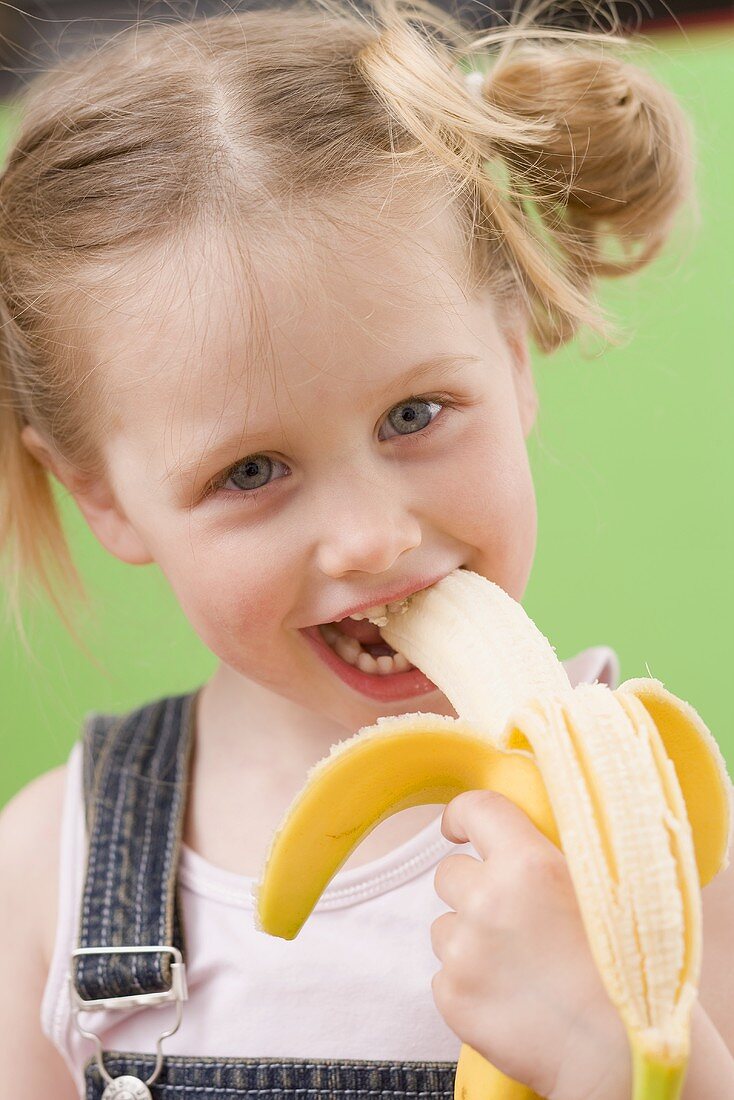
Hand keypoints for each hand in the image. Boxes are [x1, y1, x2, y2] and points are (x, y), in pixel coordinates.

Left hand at [429, 790, 631, 1099]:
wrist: (620, 1055)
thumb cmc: (627, 970)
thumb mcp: (603, 890)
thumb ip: (552, 857)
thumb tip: (520, 836)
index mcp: (528, 864)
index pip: (477, 810)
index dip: (463, 815)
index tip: (460, 827)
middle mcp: (487, 900)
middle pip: (450, 873)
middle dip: (472, 888)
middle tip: (511, 916)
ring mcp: (464, 951)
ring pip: (445, 925)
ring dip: (469, 937)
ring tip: (518, 964)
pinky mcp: (452, 997)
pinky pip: (445, 974)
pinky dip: (469, 982)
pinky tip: (510, 995)